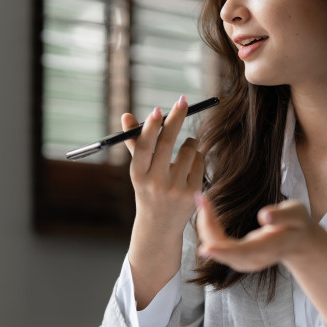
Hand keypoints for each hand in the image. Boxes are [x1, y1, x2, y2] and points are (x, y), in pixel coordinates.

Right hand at [124, 95, 204, 232]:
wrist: (160, 225)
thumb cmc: (148, 189)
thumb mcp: (139, 169)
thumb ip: (135, 142)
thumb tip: (126, 115)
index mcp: (138, 174)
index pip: (143, 146)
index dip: (150, 127)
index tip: (158, 109)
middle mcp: (155, 182)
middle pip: (167, 143)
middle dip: (176, 118)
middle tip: (183, 100)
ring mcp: (175, 189)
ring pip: (188, 150)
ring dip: (190, 142)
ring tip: (185, 148)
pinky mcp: (193, 193)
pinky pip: (200, 162)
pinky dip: (197, 157)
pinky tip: (191, 165)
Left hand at [194, 194, 326, 271]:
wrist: (297, 242)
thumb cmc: (298, 224)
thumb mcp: (297, 214)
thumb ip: (283, 215)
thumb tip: (264, 216)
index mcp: (269, 248)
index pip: (244, 253)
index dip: (224, 251)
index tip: (206, 249)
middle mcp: (253, 259)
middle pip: (224, 251)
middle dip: (207, 228)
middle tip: (201, 199)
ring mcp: (244, 260)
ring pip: (217, 248)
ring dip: (205, 226)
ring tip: (202, 200)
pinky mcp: (236, 256)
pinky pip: (216, 244)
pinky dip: (207, 227)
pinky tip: (205, 209)